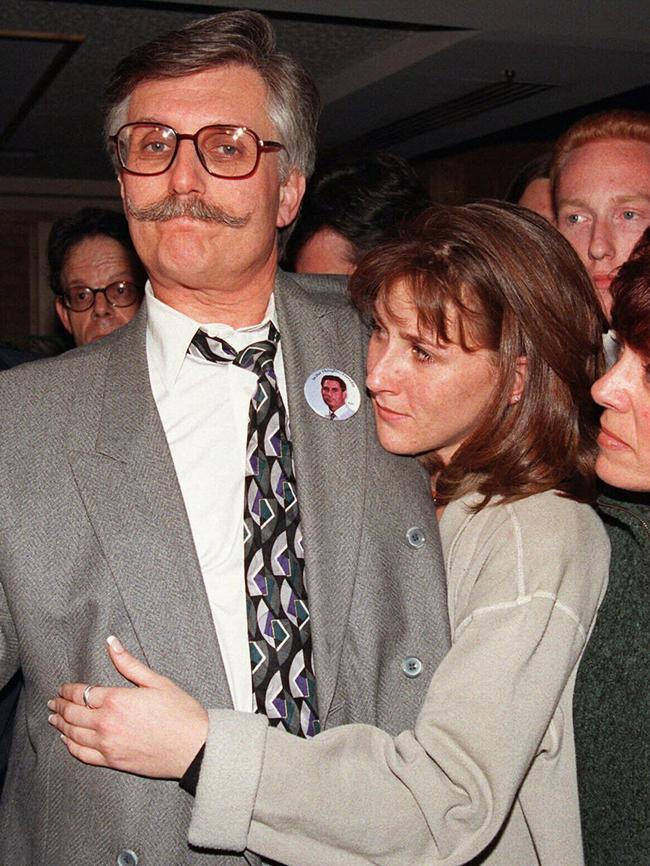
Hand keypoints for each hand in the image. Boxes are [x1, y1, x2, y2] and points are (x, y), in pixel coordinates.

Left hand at [48, 636, 207, 778]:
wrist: (194, 747)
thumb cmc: (180, 712)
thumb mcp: (157, 682)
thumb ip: (129, 664)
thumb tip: (111, 643)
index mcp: (117, 700)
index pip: (82, 693)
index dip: (68, 690)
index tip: (62, 688)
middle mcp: (107, 723)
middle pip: (73, 713)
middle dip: (60, 706)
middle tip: (52, 702)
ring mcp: (107, 745)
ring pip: (73, 734)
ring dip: (60, 724)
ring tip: (53, 718)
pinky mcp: (112, 761)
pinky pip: (82, 754)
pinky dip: (70, 746)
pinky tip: (66, 740)